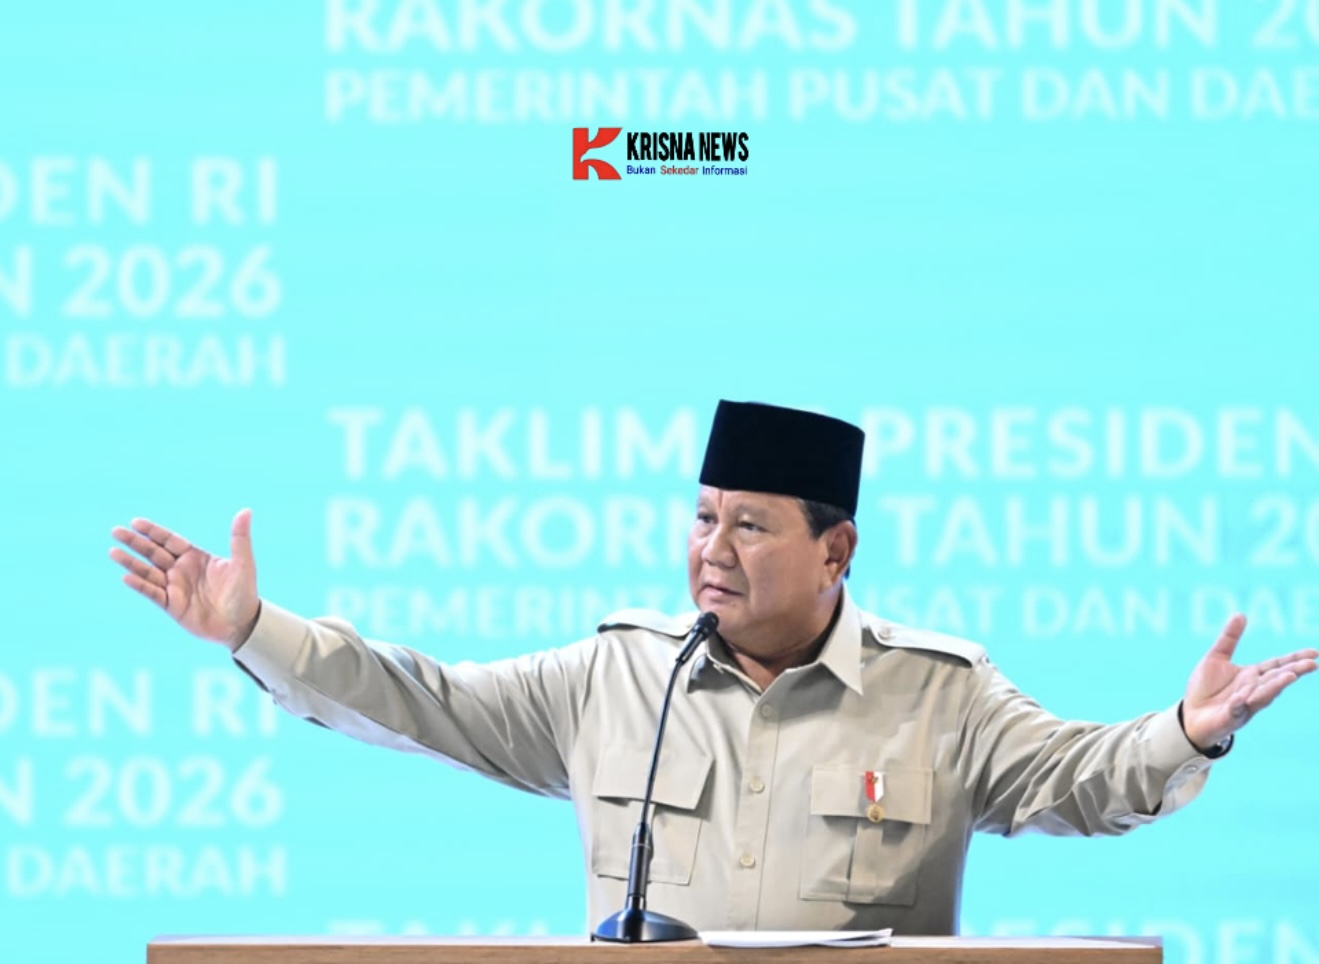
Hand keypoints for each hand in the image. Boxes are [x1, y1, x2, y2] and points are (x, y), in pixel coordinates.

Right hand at [110, 509, 260, 651]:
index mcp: (196, 557)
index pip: (170, 540)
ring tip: (113, 552)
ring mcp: (175, 588)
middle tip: (115, 531)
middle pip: (154, 553)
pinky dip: (140, 585)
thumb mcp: (243, 563)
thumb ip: (239, 538)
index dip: (153, 531)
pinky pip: (152, 593)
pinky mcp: (172, 606)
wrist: (241, 624)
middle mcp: (182, 570)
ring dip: (131, 562)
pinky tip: (127, 577)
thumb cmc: (244, 592)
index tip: (135, 522)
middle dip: (135, 542)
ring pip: (148, 572)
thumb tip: (246, 510)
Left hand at [1181, 614, 1317, 750]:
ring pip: (1263, 695)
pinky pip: (1237, 709)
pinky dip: (1240, 704)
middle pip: (1277, 679)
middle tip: (1312, 664)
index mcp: (1252, 675)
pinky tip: (1241, 699)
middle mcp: (1254, 690)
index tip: (1314, 653)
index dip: (1295, 659)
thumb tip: (1241, 614)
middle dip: (1294, 671)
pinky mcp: (1231, 717)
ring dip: (1275, 686)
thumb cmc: (1205, 688)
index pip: (1277, 665)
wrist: (1191, 715)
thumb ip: (1229, 638)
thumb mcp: (1215, 658)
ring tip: (1290, 676)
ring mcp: (1245, 705)